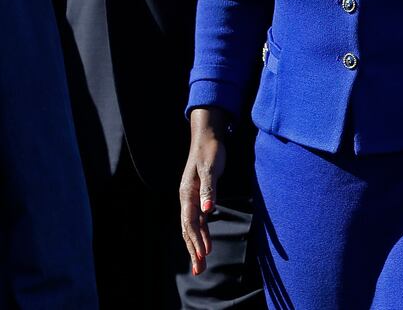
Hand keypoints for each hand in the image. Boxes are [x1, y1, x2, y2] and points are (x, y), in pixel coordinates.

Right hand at [178, 109, 226, 275]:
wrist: (207, 137)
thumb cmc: (210, 151)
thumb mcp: (211, 169)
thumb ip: (209, 189)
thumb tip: (207, 210)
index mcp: (186, 194)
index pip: (190, 222)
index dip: (196, 239)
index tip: (203, 254)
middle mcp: (186, 199)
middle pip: (188, 230)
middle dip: (193, 250)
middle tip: (199, 270)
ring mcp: (191, 199)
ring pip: (192, 228)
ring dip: (196, 246)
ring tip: (200, 264)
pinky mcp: (199, 197)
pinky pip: (198, 221)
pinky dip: (201, 234)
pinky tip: (205, 245)